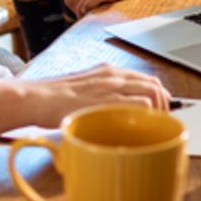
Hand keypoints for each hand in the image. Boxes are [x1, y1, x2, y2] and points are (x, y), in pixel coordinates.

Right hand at [26, 64, 170, 127]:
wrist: (37, 97)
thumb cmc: (54, 97)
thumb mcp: (82, 87)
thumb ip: (100, 93)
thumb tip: (111, 107)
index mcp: (108, 72)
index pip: (145, 79)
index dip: (159, 95)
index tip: (160, 109)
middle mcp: (113, 76)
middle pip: (154, 85)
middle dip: (163, 103)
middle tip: (161, 120)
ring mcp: (111, 88)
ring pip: (152, 93)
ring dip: (158, 111)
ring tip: (153, 127)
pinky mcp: (107, 101)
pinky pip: (141, 105)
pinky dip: (147, 116)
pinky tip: (142, 128)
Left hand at [64, 0, 145, 17]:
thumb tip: (79, 11)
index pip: (69, 1)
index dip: (75, 10)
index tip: (85, 13)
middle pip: (74, 7)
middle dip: (81, 15)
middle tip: (92, 16)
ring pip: (81, 7)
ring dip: (87, 15)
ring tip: (97, 14)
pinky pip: (91, 3)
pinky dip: (91, 9)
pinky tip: (97, 10)